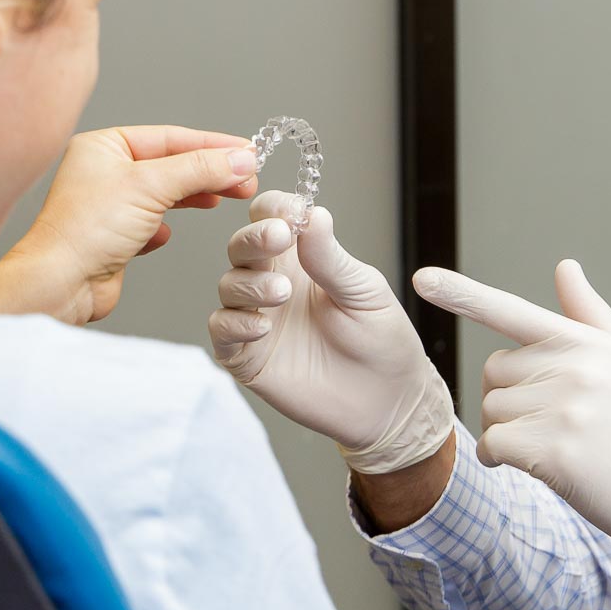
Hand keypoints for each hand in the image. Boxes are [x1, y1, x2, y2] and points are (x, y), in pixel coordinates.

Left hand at [0, 125, 258, 324]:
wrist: (60, 284)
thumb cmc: (87, 230)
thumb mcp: (152, 186)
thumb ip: (200, 169)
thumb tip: (242, 159)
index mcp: (104, 146)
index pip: (171, 137)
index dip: (213, 144)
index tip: (248, 152)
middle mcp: (104, 171)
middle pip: (172, 164)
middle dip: (210, 171)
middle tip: (247, 179)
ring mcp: (108, 205)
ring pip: (164, 193)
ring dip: (195, 195)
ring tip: (225, 198)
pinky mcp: (113, 237)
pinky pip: (150, 223)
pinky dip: (164, 226)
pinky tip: (167, 235)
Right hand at [210, 192, 453, 473]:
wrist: (388, 401)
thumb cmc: (382, 341)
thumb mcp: (364, 291)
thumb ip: (331, 257)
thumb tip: (313, 214)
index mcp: (303, 258)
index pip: (272, 218)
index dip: (274, 209)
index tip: (290, 211)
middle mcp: (274, 282)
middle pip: (242, 246)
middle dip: (254, 238)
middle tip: (278, 238)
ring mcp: (259, 318)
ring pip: (230, 285)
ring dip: (250, 282)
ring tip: (282, 292)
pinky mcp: (248, 356)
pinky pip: (223, 331)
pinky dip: (234, 324)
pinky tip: (261, 326)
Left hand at [413, 260, 610, 565]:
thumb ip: (590, 314)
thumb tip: (564, 266)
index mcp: (588, 341)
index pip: (513, 310)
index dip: (463, 294)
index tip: (422, 278)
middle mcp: (576, 367)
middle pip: (494, 369)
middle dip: (507, 396)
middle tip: (546, 422)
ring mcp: (566, 407)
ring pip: (492, 409)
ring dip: (506, 432)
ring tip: (551, 446)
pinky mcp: (556, 449)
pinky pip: (493, 444)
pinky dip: (498, 458)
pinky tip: (530, 467)